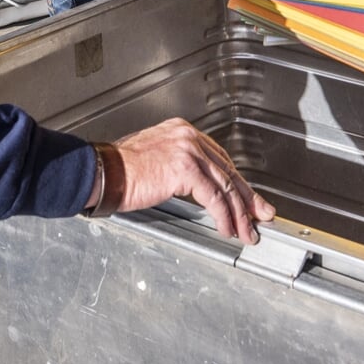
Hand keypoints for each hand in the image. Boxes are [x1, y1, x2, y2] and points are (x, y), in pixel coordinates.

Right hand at [102, 117, 274, 243]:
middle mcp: (188, 137)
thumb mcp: (156, 161)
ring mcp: (188, 150)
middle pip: (228, 171)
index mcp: (183, 132)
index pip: (220, 160)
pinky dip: (223, 216)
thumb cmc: (120, 171)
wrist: (102, 173)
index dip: (237, 183)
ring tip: (246, 231)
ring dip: (239, 213)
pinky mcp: (185, 168)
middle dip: (248, 198)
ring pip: (224, 186)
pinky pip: (213, 197)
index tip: (249, 199)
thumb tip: (201, 190)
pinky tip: (226, 228)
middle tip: (261, 216)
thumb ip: (180, 168)